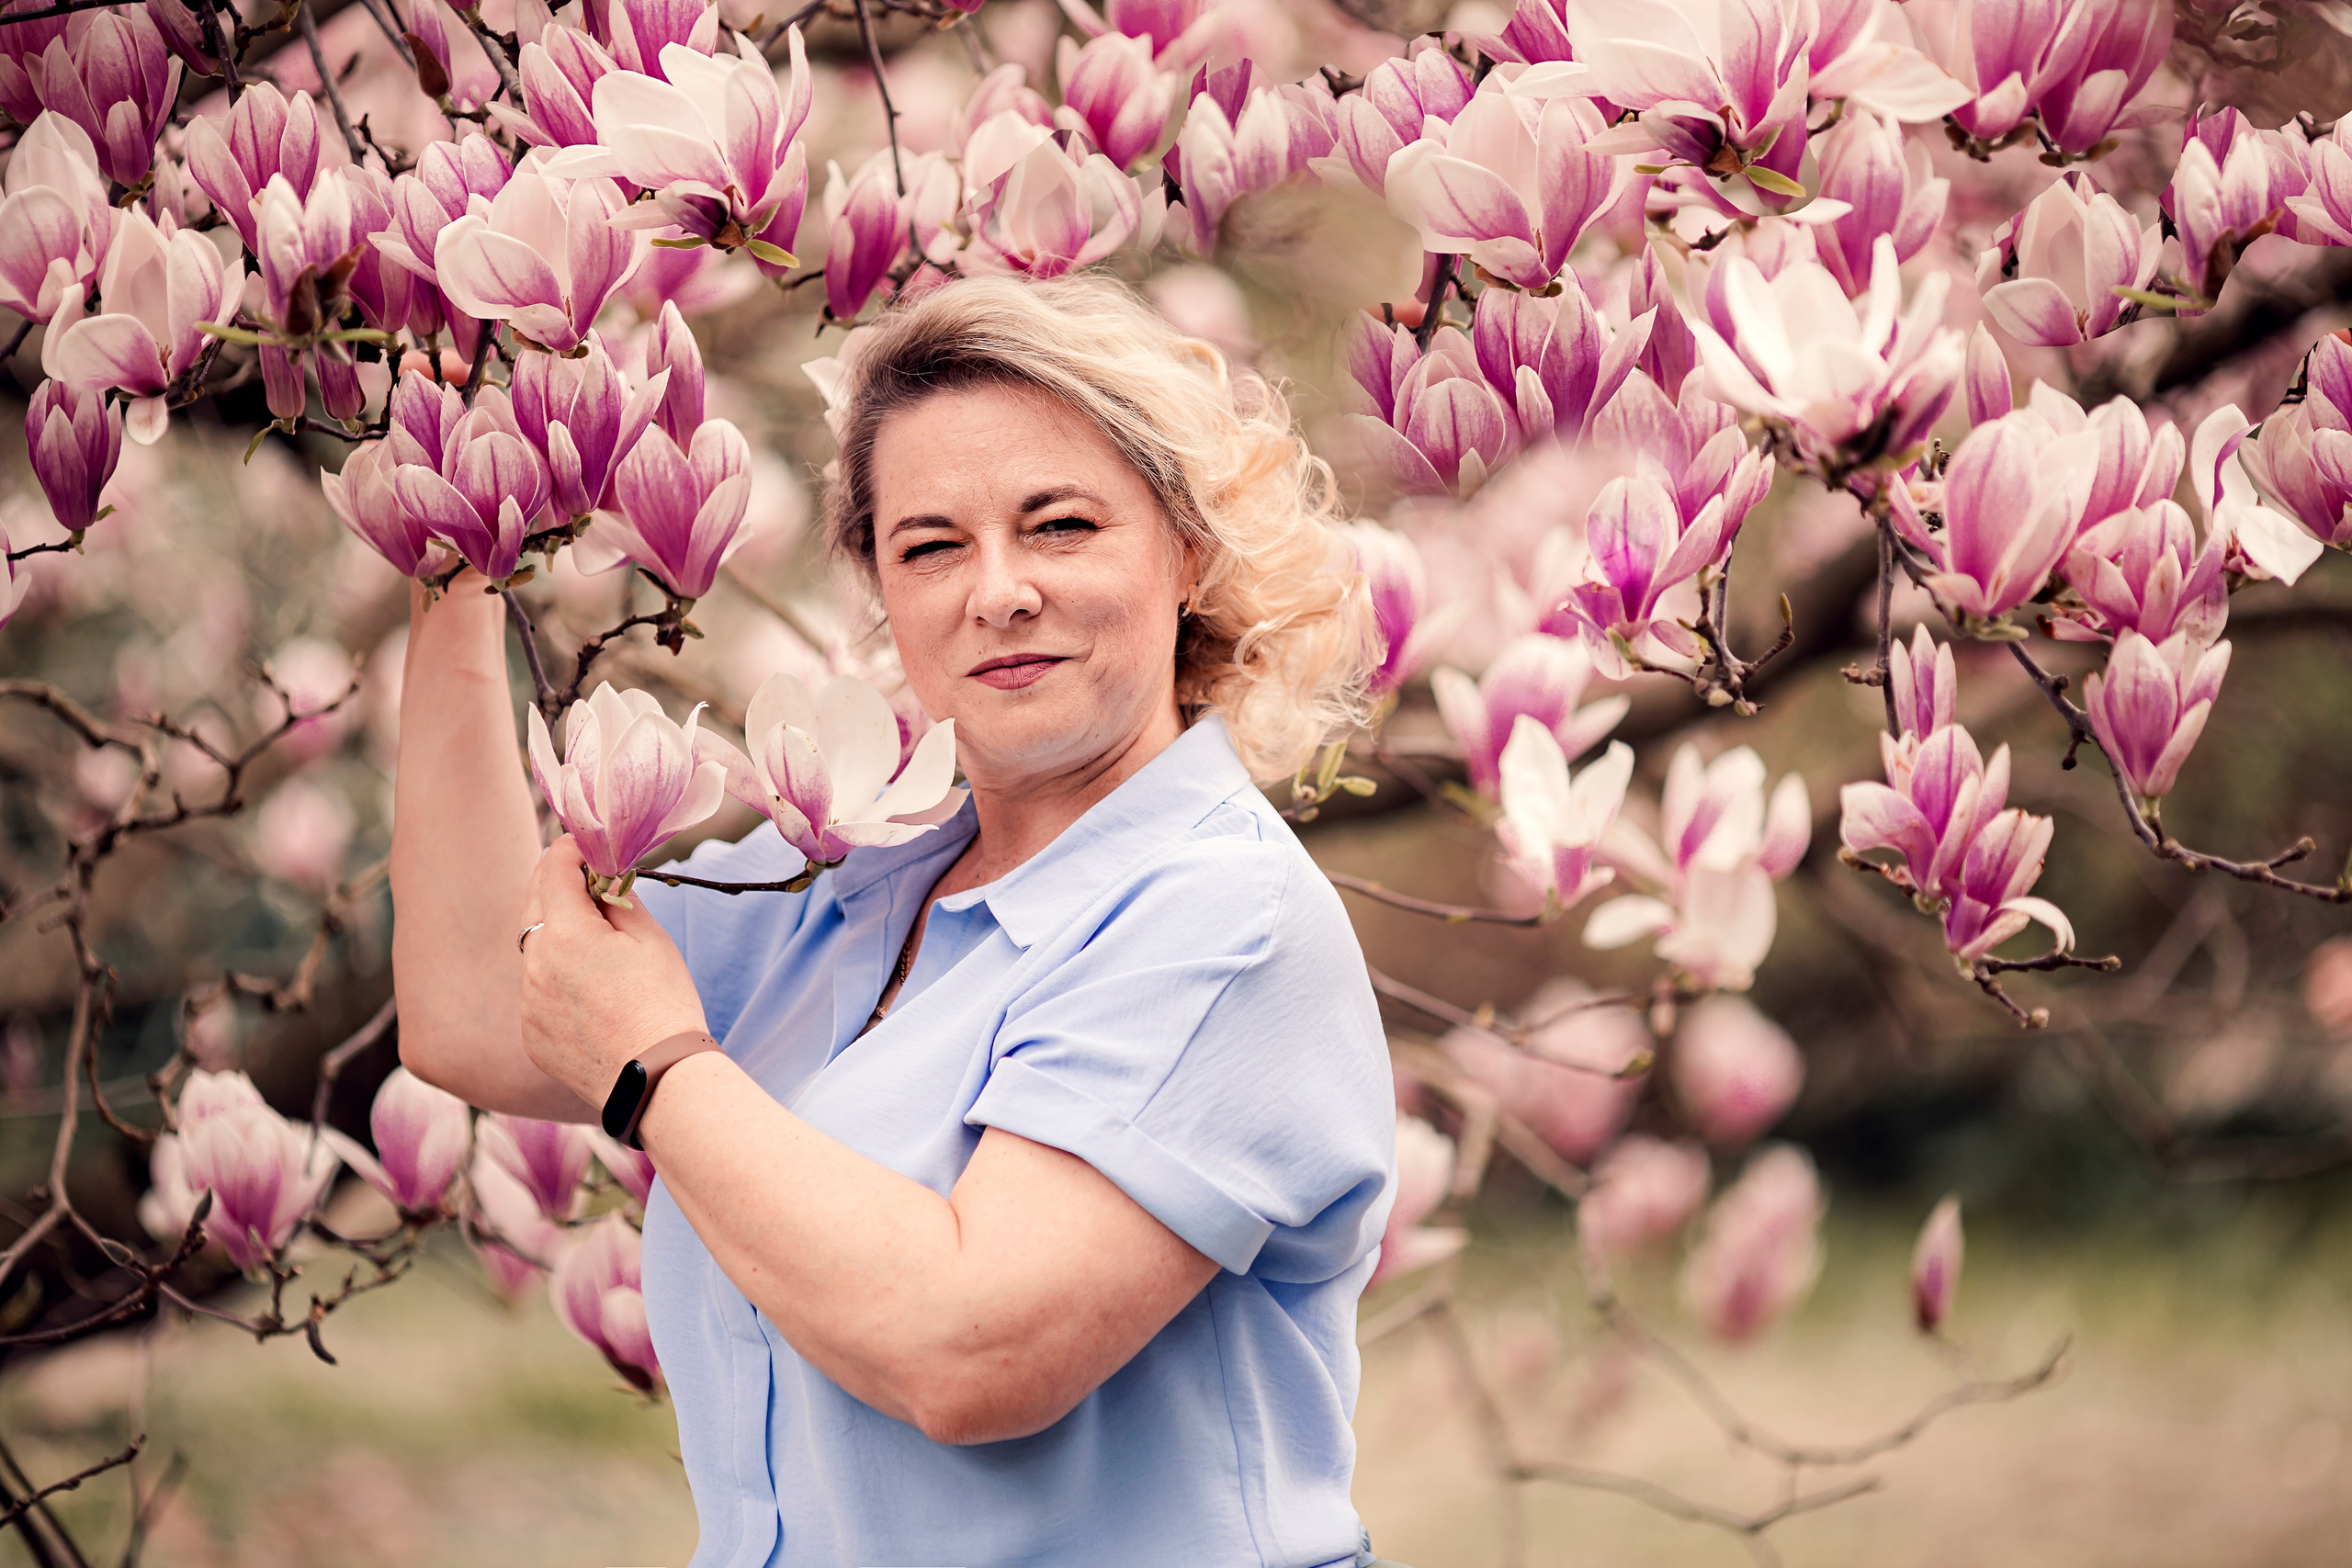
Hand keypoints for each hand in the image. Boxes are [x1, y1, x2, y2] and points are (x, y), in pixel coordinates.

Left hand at [516, 837, 709, 1106]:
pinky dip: (554, 981)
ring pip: (534, 952)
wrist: (655, 1078)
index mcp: (565, 932)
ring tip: (592, 945)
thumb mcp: (650, 938)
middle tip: (579, 878)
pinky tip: (589, 995)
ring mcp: (528, 1002)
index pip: (554, 870)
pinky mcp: (530, 1034)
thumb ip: (618, 898)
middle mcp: (534, 964)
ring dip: (555, 937)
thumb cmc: (663, 1003)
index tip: (581, 844)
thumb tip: (602, 877)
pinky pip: (536, 993)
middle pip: (533, 905)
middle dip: (554, 885)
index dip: (568, 850)